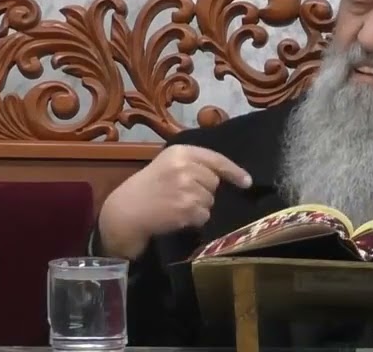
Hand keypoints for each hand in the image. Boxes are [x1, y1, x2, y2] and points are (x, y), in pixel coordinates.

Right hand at [97, 144, 251, 258]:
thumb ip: (193, 164)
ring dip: (199, 207)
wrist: (126, 211)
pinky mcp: (186, 208)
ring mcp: (187, 188)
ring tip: (177, 206)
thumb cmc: (147, 187)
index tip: (247, 182)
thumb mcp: (167, 164)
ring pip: (210, 201)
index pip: (216, 159)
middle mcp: (185, 166)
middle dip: (205, 190)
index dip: (234, 171)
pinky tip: (177, 217)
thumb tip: (226, 174)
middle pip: (214, 182)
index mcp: (181, 151)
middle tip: (183, 194)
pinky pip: (204, 216)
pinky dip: (195, 220)